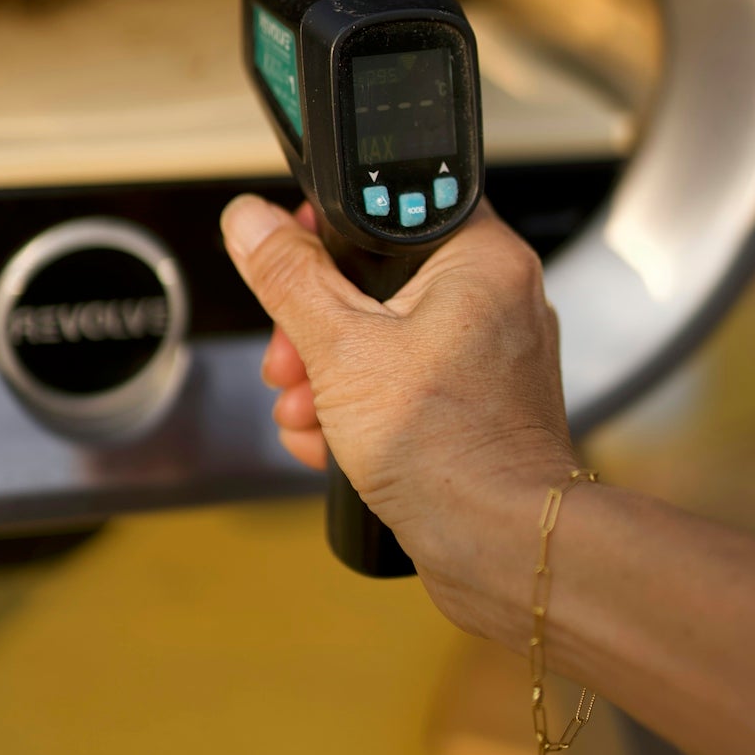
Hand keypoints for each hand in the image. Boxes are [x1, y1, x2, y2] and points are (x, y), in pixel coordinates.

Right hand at [220, 194, 575, 633]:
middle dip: (316, 326)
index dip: (332, 231)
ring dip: (329, 376)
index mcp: (482, 258)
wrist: (502, 548)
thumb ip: (290, 277)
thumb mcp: (340, 349)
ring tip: (309, 413)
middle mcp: (499, 297)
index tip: (291, 259)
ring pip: (387, 339)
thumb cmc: (448, 448)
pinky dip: (363, 409)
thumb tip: (252, 220)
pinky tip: (331, 443)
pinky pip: (407, 385)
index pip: (396, 207)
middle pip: (380, 279)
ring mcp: (492, 355)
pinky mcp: (480, 406)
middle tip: (290, 359)